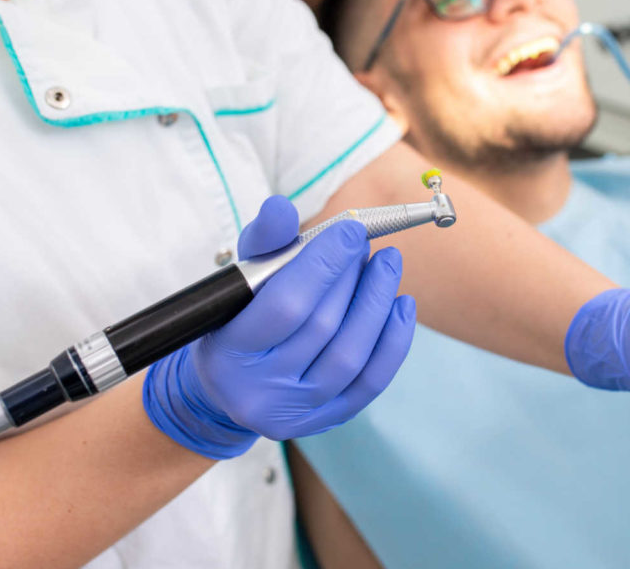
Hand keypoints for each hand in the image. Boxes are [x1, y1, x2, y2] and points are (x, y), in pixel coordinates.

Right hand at [144, 196, 415, 458]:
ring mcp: (295, 413)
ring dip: (376, 302)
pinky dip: (393, 341)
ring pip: (351, 355)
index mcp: (229, 351)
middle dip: (351, 277)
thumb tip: (281, 208)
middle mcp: (259, 390)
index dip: (324, 265)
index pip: (286, 305)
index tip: (350, 231)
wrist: (228, 389)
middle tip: (366, 244)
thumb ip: (262, 242)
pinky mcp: (325, 422)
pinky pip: (371, 382)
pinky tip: (401, 305)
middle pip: (322, 327)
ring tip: (387, 265)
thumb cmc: (236, 321)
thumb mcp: (238, 279)